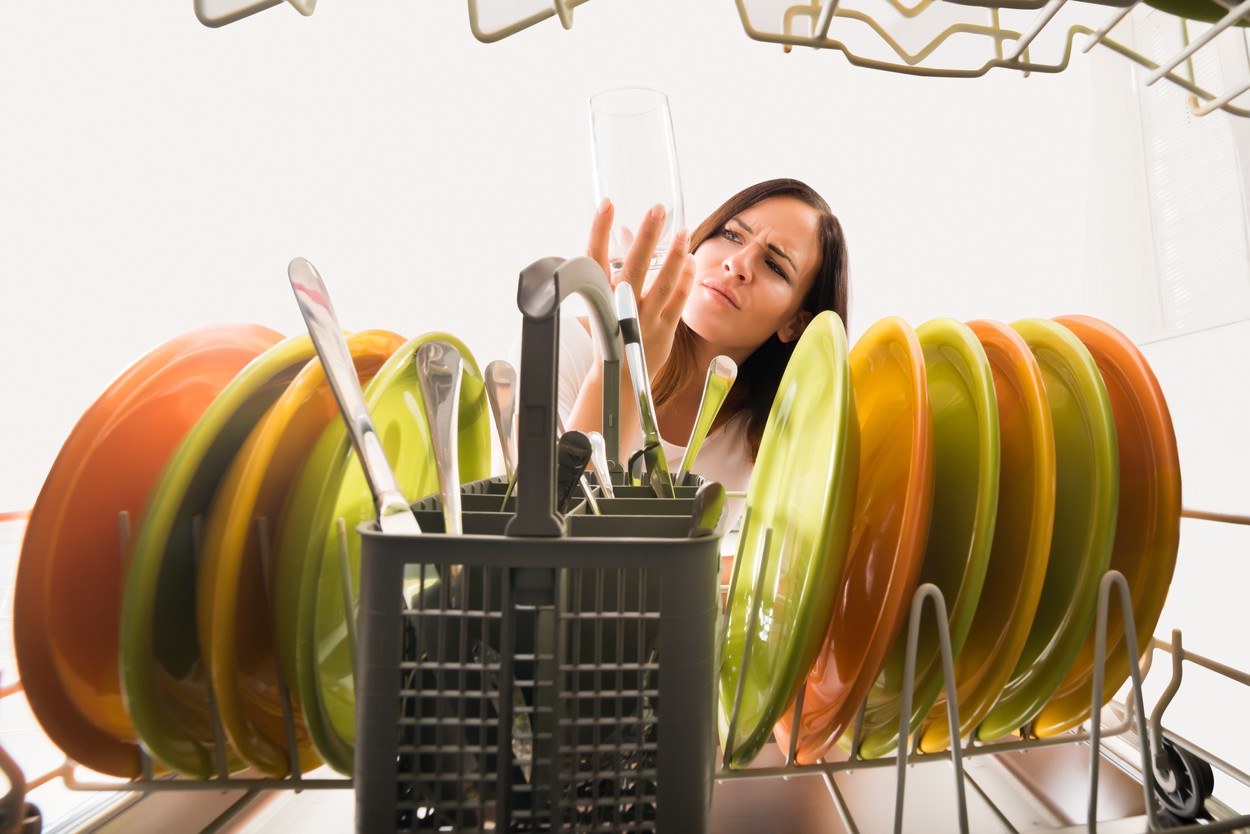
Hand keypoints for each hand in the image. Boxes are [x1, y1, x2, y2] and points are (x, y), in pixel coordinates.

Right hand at [587, 200, 693, 377]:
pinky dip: (685, 279)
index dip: (599, 230)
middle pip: (633, 267)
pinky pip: (678, 301)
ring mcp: (642, 320)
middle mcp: (619, 307)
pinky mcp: (663, 330)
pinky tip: (690, 260)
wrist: (619, 376)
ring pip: (662, 283)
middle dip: (646, 236)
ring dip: (674, 256)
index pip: (595, 257)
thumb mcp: (607, 297)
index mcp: (599, 295)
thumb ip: (618, 263)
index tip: (607, 204)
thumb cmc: (612, 328)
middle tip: (657, 209)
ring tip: (683, 232)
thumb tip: (625, 231)